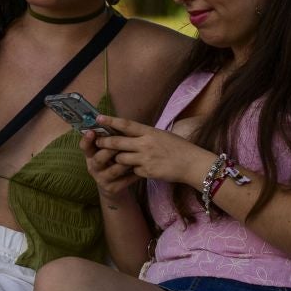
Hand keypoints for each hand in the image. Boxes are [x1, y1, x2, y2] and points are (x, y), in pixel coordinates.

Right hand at [81, 128, 140, 201]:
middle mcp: (93, 167)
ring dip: (124, 162)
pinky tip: (142, 169)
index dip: (87, 140)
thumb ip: (108, 139)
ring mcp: (102, 179)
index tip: (91, 132)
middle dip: (109, 150)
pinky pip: (124, 181)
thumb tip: (110, 119)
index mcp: (91, 155)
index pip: (85, 147)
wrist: (113, 187)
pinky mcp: (112, 188)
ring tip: (135, 155)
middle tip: (119, 143)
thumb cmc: (112, 162)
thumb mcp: (106, 151)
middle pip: (98, 158)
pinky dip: (134, 174)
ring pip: (113, 170)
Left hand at [91, 115, 213, 187]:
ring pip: (120, 158)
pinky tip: (140, 169)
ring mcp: (145, 158)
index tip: (98, 118)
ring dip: (118, 159)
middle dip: (104, 142)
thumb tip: (130, 132)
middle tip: (97, 142)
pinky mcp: (147, 171)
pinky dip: (133, 170)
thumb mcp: (162, 135)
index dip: (110, 121)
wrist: (192, 164)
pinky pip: (133, 171)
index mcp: (149, 132)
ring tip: (119, 158)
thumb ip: (145, 134)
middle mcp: (145, 144)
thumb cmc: (179, 148)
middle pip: (117, 142)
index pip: (126, 124)